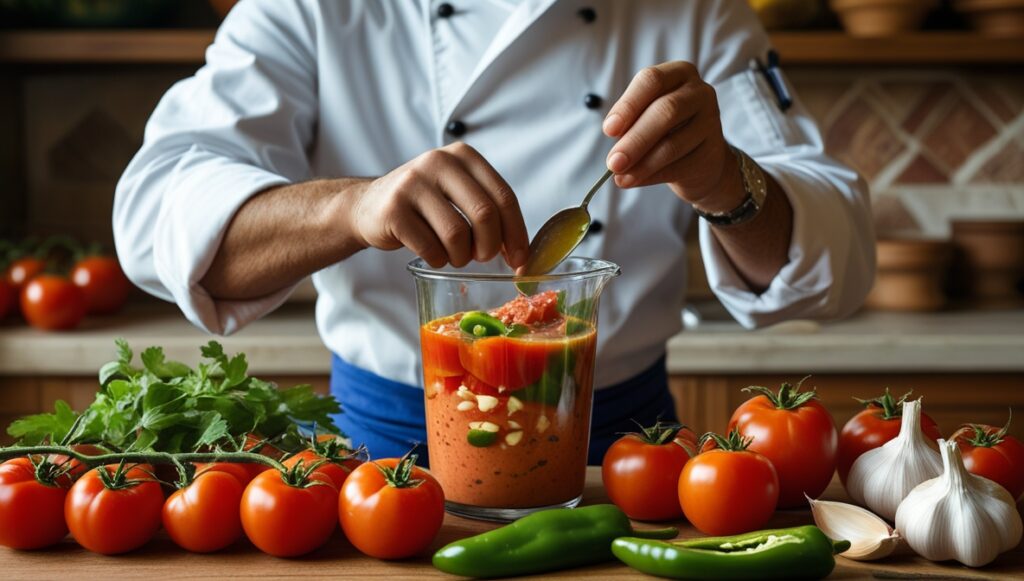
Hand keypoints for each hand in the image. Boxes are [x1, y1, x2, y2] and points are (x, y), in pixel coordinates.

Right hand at [343, 142, 529, 268]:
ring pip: (457, 235)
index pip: (504, 196)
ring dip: (461, 256)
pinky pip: (430, 247)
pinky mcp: (393, 210)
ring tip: (454, 255)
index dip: (516, 233)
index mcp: (463, 156)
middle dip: (490, 246)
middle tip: (483, 258)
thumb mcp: (458, 192)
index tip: (519, 259)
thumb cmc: (424, 206)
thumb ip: (489, 210)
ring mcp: (413, 184)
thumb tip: (521, 254)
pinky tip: (432, 253)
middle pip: (485, 214)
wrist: (369, 206)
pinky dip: (437, 259)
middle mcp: (439, 162)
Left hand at [603, 61, 745, 213]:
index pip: (651, 80)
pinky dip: (652, 176)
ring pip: (672, 144)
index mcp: (679, 73)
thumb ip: (630, 125)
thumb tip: (616, 151)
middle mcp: (700, 92)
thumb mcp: (644, 116)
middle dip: (635, 139)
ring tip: (620, 176)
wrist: (700, 158)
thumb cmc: (665, 129)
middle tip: (613, 162)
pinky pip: (679, 166)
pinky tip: (634, 180)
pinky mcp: (713, 152)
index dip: (628, 105)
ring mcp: (711, 122)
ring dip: (641, 164)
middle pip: (666, 111)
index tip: (609, 130)